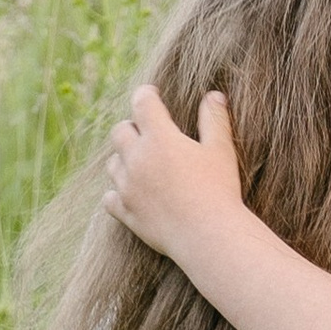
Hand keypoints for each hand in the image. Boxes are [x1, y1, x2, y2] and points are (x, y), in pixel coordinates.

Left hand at [105, 83, 245, 266]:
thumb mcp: (221, 150)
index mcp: (160, 138)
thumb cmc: (219, 189)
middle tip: (149, 132)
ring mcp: (127, 187)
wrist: (208, 235)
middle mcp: (137, 159)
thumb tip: (214, 95)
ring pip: (112, 163)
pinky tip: (131, 192)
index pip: (142, 103)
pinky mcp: (126, 212)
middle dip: (132, 127)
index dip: (146, 94)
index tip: (153, 94)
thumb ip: (214, 119)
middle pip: (119, 132)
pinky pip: (109, 198)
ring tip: (143, 163)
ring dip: (124, 159)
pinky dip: (117, 192)